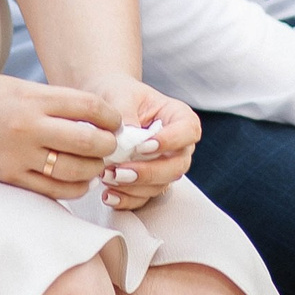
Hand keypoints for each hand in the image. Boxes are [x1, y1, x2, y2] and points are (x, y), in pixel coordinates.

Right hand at [0, 72, 128, 198]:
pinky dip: (72, 187)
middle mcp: (28, 126)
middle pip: (90, 141)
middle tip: (112, 147)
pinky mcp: (8, 177)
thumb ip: (51, 102)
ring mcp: (17, 155)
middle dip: (109, 146)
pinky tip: (75, 180)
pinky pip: (52, 191)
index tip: (115, 122)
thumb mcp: (15, 88)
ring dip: (93, 169)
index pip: (90, 106)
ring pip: (76, 170)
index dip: (111, 117)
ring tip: (96, 165)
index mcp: (32, 97)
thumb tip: (91, 117)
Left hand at [80, 74, 199, 211]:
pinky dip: (126, 200)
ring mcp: (164, 166)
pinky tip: (109, 195)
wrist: (106, 104)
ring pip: (160, 186)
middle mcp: (178, 146)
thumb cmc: (119, 94)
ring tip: (107, 177)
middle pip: (177, 166)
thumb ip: (125, 113)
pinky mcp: (148, 183)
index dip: (170, 141)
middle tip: (121, 171)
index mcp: (179, 118)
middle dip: (149, 172)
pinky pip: (143, 198)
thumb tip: (126, 139)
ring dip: (134, 187)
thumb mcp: (120, 94)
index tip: (143, 146)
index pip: (188, 131)